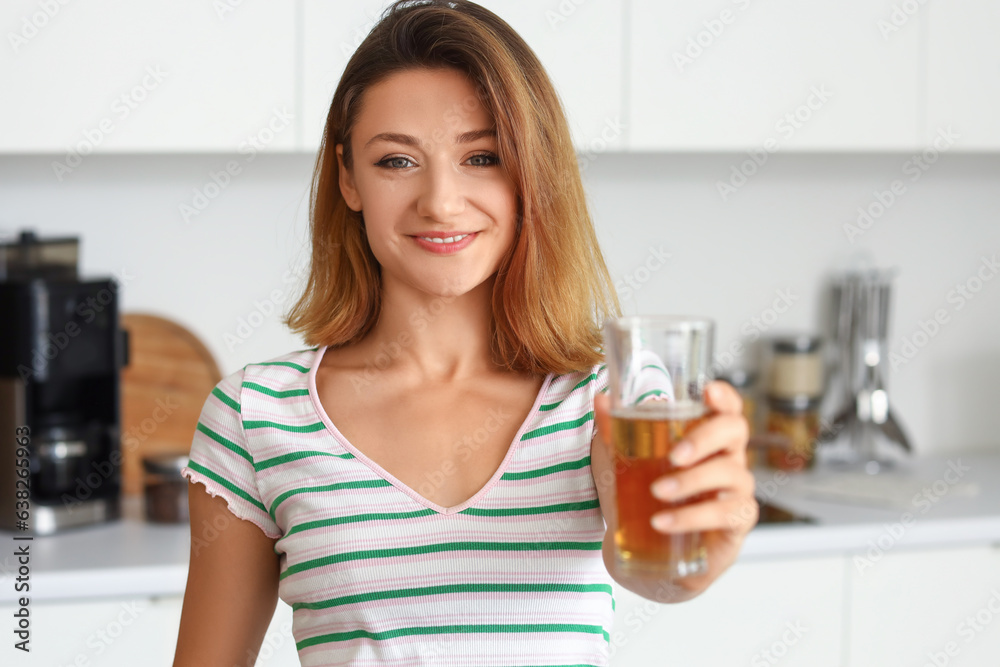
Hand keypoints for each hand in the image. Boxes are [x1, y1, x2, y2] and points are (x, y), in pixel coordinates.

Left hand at [592, 381, 757, 601]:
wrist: (647, 554)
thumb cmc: (641, 498)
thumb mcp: (621, 463)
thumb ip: (613, 431)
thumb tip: (600, 399)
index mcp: (706, 438)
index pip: (727, 408)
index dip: (724, 396)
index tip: (708, 392)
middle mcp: (728, 458)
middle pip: (735, 431)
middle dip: (705, 438)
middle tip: (674, 455)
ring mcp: (737, 491)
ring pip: (731, 474)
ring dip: (692, 481)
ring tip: (657, 493)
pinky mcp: (735, 523)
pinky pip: (725, 514)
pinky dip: (692, 517)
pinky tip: (663, 522)